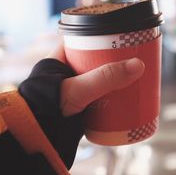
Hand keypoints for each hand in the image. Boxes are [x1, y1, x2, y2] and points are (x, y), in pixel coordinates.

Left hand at [19, 42, 144, 167]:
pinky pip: (100, 95)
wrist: (37, 139)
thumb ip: (105, 78)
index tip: (122, 37)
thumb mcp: (78, 90)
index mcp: (59, 58)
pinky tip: (126, 95)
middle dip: (115, 59)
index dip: (103, 37)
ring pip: (99, 78)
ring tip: (135, 75)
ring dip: (116, 78)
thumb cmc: (47, 109)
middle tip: (134, 57)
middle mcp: (67, 72)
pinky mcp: (80, 106)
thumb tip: (137, 65)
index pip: (84, 39)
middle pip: (96, 59)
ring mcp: (74, 89)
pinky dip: (112, 95)